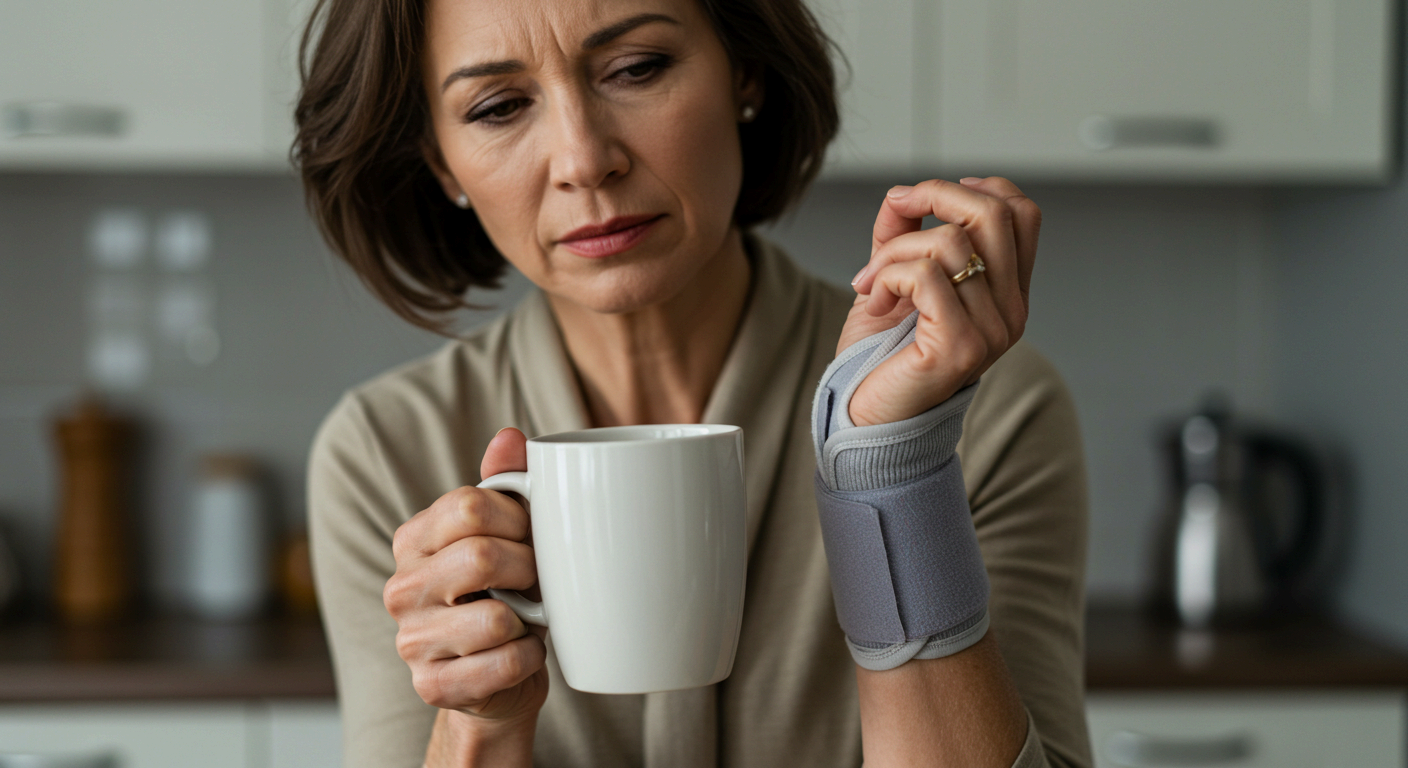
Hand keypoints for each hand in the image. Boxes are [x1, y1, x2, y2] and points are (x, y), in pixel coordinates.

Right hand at [383, 428, 547, 727]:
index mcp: (413, 539)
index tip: (532, 535)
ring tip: (525, 619)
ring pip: (495, 617)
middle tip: (536, 579)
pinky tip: (522, 653)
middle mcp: (401, 587)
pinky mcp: (432, 686)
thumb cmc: (505, 594)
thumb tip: (510, 436)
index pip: (468, 505)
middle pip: (481, 557)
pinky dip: (529, 658)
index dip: (518, 518)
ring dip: (529, 620)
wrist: (497, 677)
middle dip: (527, 568)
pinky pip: (503, 663)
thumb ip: (505, 484)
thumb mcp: (505, 536)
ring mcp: (411, 640)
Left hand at [839, 177, 1039, 425]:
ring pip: (949, 242)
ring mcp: (992, 331)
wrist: (864, 418)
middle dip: (935, 194)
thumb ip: (902, 236)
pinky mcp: (962, 346)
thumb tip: (900, 197)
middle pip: (995, 214)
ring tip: (871, 281)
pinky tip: (874, 300)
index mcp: (1006, 293)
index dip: (978, 187)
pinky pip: (927, 276)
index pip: (1022, 214)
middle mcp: (1011, 311)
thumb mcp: (893, 280)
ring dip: (894, 250)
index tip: (927, 196)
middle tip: (896, 209)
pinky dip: (887, 276)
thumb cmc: (879, 358)